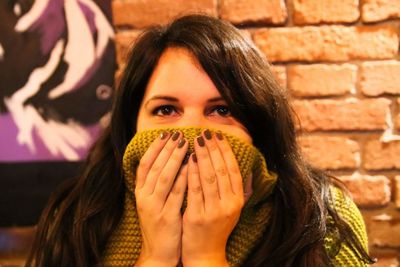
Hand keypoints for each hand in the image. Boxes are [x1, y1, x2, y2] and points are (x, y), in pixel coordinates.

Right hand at [134, 131, 187, 266]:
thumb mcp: (152, 203)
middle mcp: (144, 198)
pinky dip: (183, 178)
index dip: (154, 148)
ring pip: (163, 177)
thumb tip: (167, 160)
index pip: (144, 165)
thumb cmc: (159, 225)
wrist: (158, 254)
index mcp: (140, 193)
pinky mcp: (167, 217)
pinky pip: (176, 194)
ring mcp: (154, 208)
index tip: (165, 133)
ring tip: (184, 143)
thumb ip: (156, 184)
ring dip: (174, 158)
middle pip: (154, 167)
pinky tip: (191, 166)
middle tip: (177, 133)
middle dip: (166, 148)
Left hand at [182, 130, 244, 266]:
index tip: (219, 136)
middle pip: (221, 171)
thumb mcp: (232, 210)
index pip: (233, 170)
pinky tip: (188, 160)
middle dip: (213, 149)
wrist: (205, 255)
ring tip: (196, 140)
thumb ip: (239, 191)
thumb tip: (245, 170)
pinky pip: (195, 190)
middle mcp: (228, 205)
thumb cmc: (217, 228)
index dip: (226, 152)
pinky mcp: (197, 217)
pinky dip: (192, 173)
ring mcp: (213, 211)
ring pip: (209, 178)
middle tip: (206, 132)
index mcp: (237, 201)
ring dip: (202, 157)